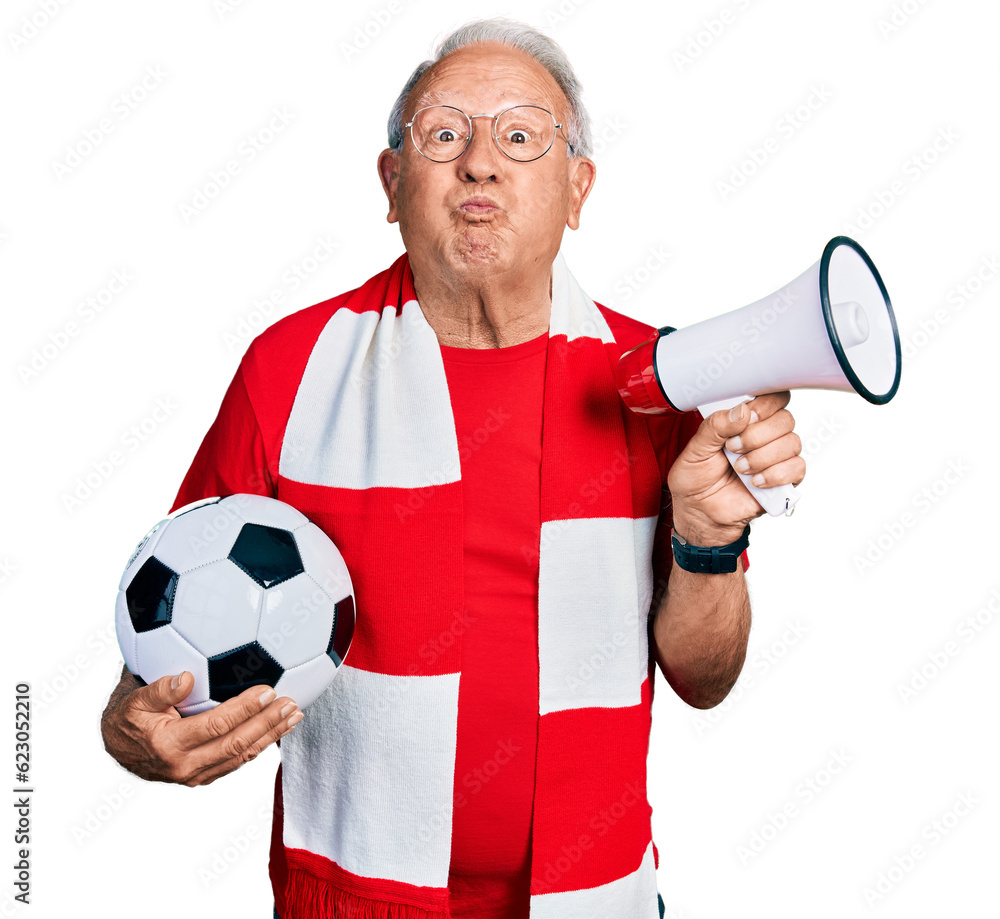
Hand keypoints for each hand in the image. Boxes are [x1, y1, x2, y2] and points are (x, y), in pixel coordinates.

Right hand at [101, 667, 301, 785]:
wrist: (117, 749)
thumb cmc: (128, 717)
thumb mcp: (133, 700)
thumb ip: (158, 690)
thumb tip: (184, 679)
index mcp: (169, 745)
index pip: (217, 726)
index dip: (245, 709)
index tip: (268, 690)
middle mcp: (185, 766)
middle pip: (237, 744)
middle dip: (268, 723)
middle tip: (291, 703)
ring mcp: (196, 776)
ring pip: (241, 756)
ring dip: (271, 735)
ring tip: (294, 716)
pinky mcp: (203, 777)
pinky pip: (236, 761)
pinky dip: (259, 745)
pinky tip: (276, 729)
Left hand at [667, 392, 804, 545]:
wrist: (699, 512)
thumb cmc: (696, 478)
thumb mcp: (696, 449)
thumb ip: (715, 426)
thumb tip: (741, 411)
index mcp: (746, 421)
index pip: (773, 398)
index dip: (764, 405)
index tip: (746, 417)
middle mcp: (766, 436)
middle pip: (785, 419)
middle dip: (757, 435)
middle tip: (733, 448)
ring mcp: (777, 458)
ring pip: (792, 443)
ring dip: (763, 457)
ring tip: (740, 469)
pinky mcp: (785, 480)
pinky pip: (797, 468)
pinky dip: (775, 475)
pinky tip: (755, 482)